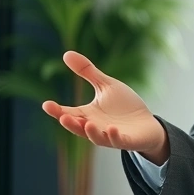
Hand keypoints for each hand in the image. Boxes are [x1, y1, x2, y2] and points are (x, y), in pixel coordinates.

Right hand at [42, 51, 169, 164]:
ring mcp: (110, 135)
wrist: (147, 123)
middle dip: (70, 124)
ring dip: (91, 132)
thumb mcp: (105, 85)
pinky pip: (117, 141)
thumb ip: (87, 72)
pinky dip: (113, 136)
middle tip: (62, 118)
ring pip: (96, 137)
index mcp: (88, 114)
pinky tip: (111, 128)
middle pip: (78, 128)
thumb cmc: (124, 106)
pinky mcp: (126, 140)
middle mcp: (96, 127)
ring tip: (87, 123)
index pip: (69, 113)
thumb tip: (66, 53)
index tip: (46, 104)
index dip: (57, 111)